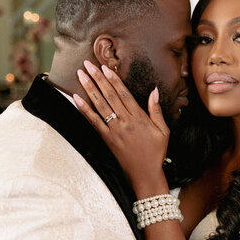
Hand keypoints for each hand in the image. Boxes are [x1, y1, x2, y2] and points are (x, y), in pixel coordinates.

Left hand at [73, 60, 169, 195]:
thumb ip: (156, 110)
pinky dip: (84, 109)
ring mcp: (114, 130)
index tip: (105, 67)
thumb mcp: (163, 130)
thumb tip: (154, 91)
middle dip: (98, 78)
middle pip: (109, 95)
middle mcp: (125, 122)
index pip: (124, 93)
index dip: (113, 79)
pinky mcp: (107, 139)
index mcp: (139, 118)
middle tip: (88, 65)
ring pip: (100, 105)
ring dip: (89, 88)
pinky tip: (76, 98)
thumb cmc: (156, 152)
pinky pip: (94, 121)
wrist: (145, 174)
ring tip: (80, 75)